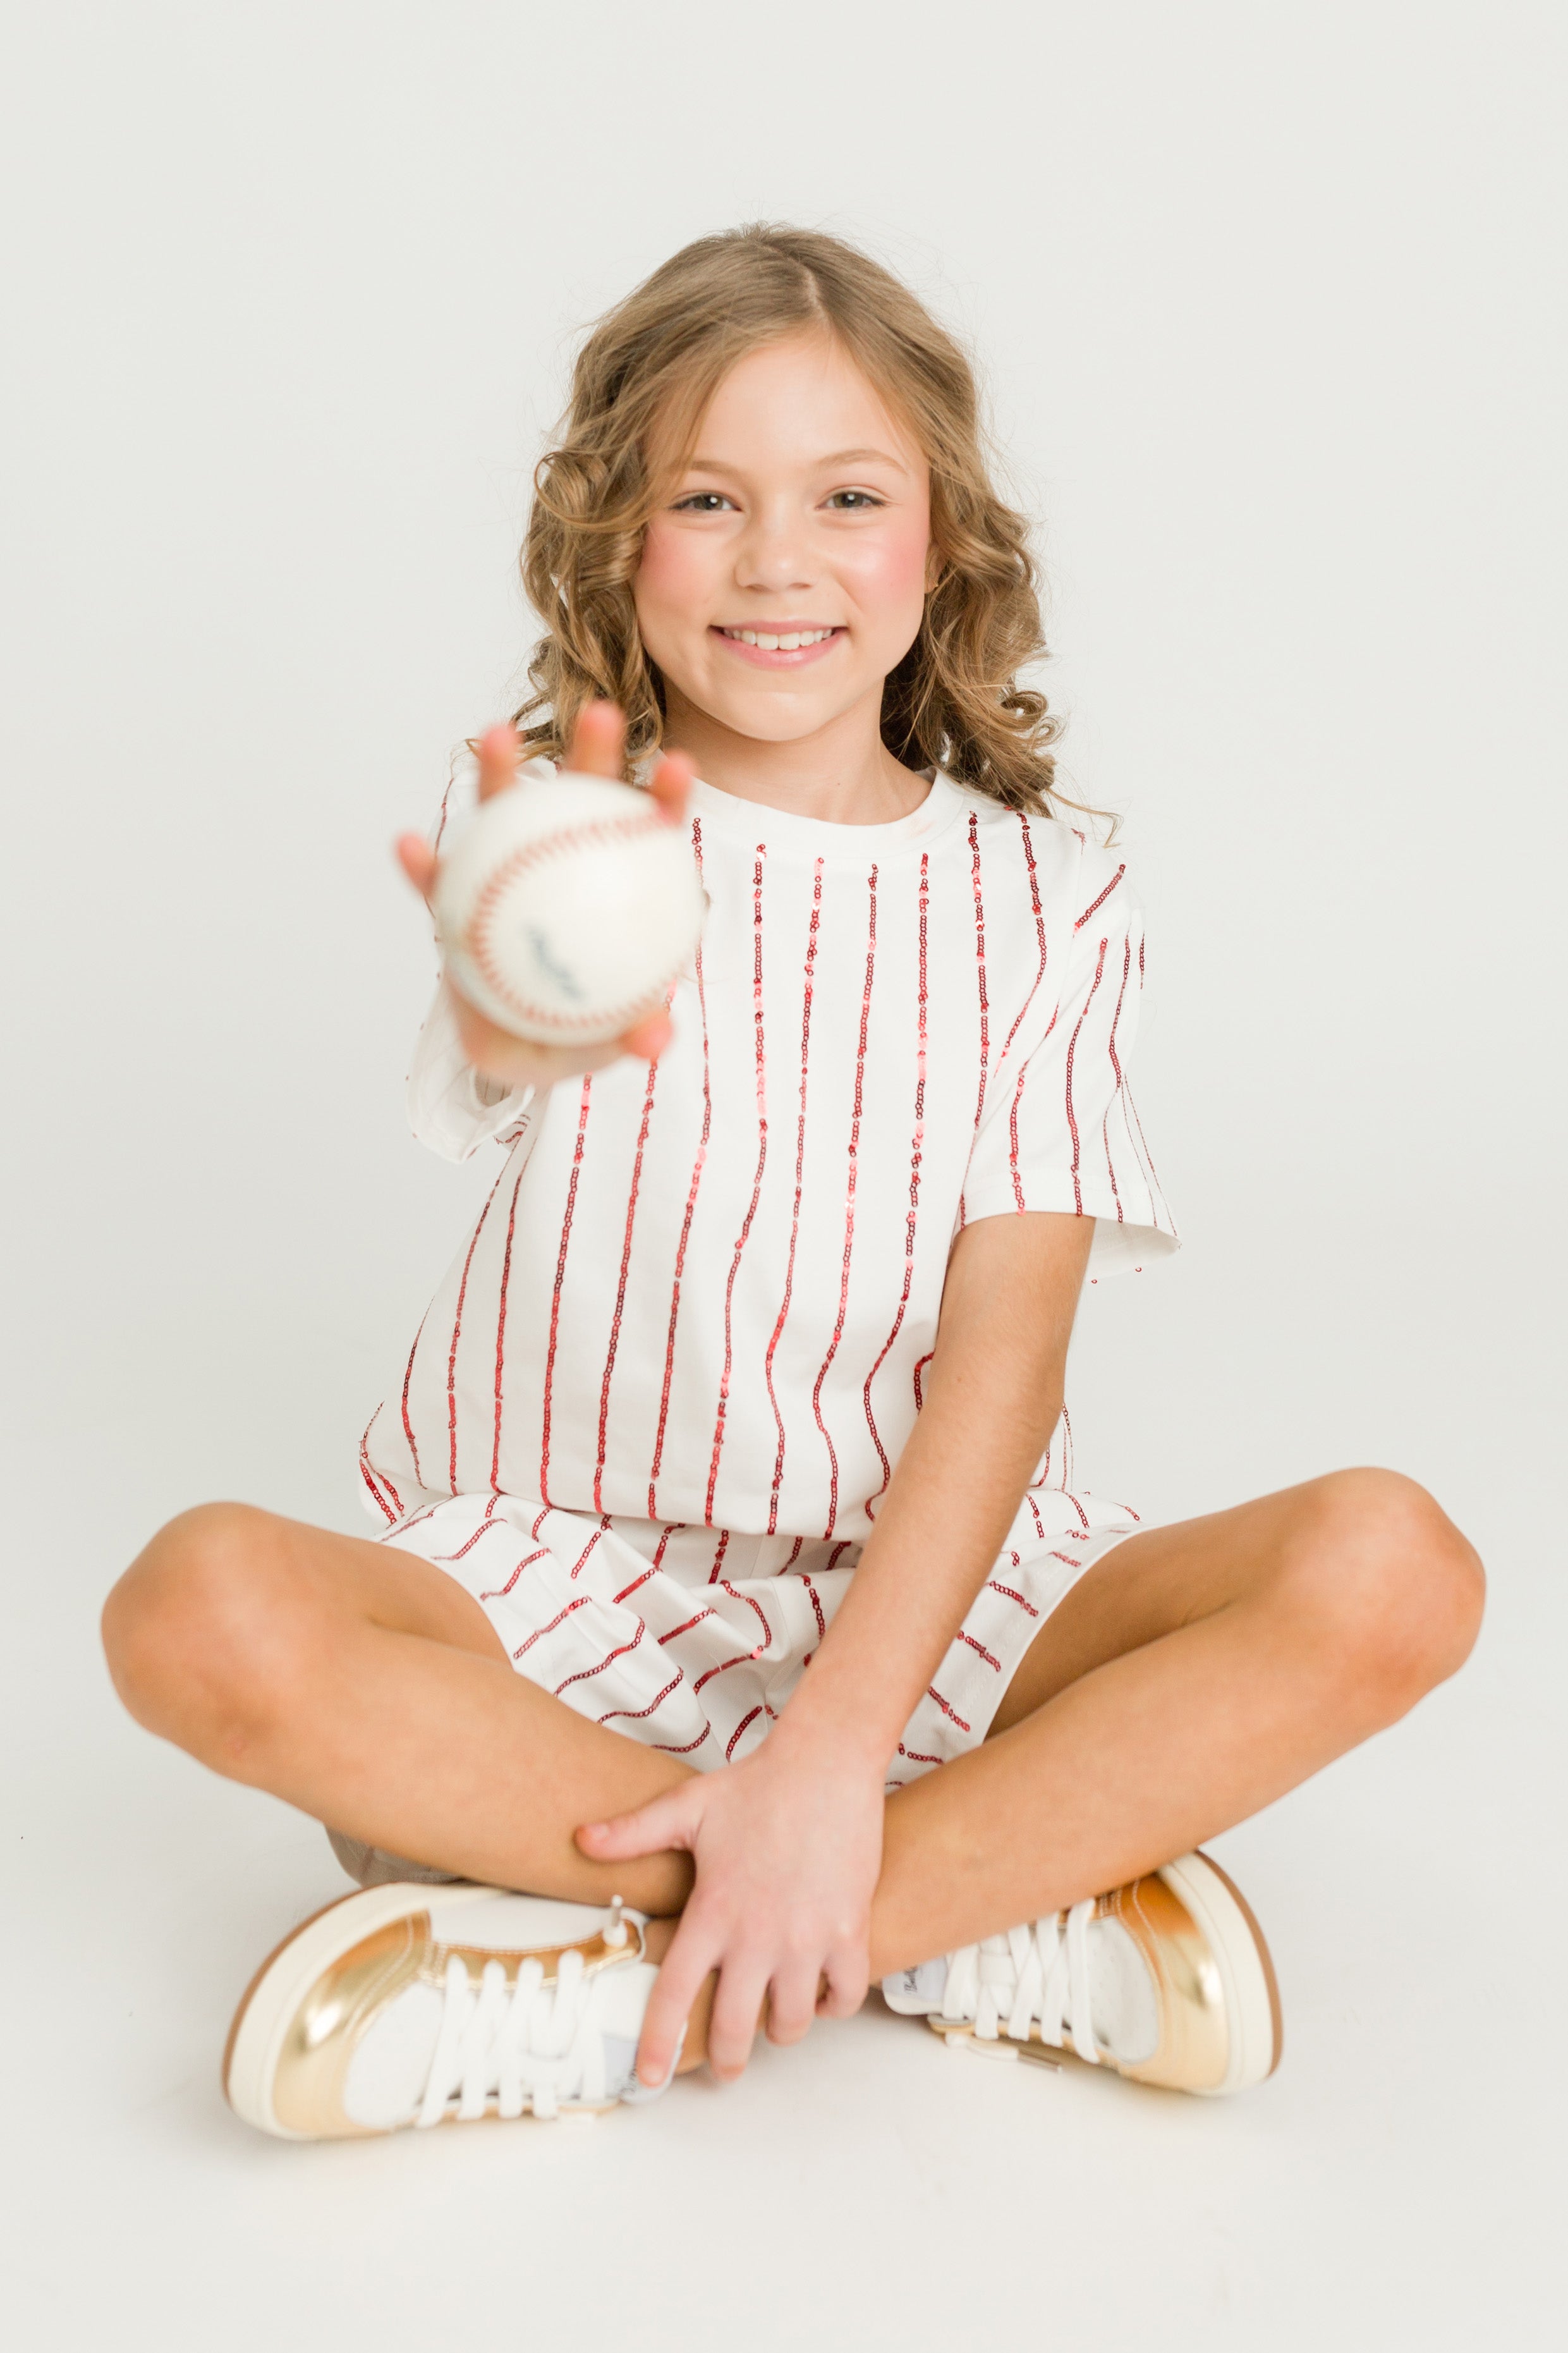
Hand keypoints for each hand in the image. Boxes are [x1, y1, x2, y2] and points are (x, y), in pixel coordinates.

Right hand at [396, 701, 693, 1092]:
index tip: (680, 767)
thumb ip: (628, 1035)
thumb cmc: (567, 1032)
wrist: (509, 1045)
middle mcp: (560, 866)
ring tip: (497, 735)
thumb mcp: (599, 1040)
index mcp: (610, 889)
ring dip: (502, 774)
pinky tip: (410, 847)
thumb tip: (655, 1039)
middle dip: (593, 752)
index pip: (646, 837)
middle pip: (582, 800)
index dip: (664, 800)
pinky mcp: (455, 903)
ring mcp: (504, 877)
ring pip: (506, 818)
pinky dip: (425, 866)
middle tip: (601, 713)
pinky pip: (437, 884)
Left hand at [577, 1727, 884, 2084]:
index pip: (674, 1993)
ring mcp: (806, 1938)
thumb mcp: (687, 1808)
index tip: (650, 2078)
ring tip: (774, 2021)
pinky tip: (820, 1993)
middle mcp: (757, 1935)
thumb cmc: (757, 1785)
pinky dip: (831, 2005)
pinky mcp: (849, 1931)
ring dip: (780, 2032)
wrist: (825, 1764)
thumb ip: (633, 1832)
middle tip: (723, 2070)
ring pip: (791, 2022)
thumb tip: (581, 1839)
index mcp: (712, 1911)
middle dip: (726, 2061)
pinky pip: (842, 1995)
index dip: (659, 2043)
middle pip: (735, 2027)